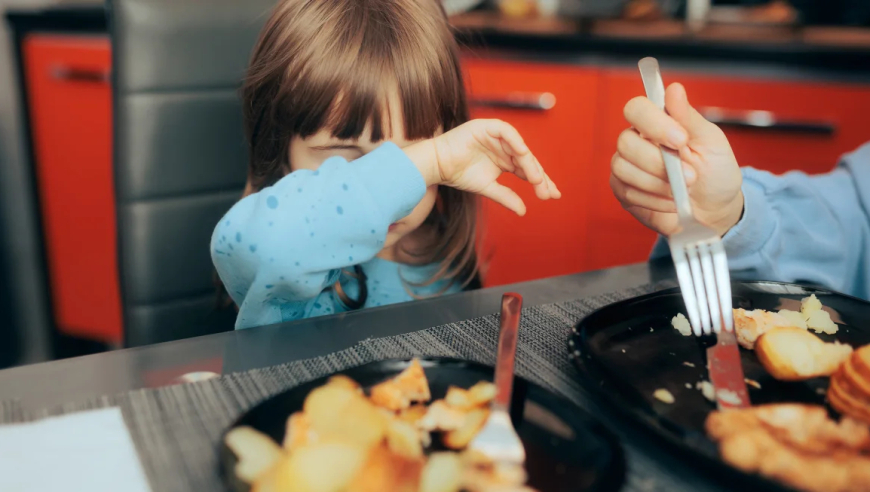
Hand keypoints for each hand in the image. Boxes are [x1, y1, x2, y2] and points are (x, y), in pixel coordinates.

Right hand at [405, 119, 559, 215]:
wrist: (437, 165)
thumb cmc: (458, 174)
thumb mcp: (487, 188)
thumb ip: (506, 197)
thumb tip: (523, 211)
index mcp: (506, 160)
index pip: (528, 170)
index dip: (541, 181)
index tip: (552, 195)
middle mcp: (505, 147)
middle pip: (528, 160)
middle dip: (538, 176)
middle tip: (547, 192)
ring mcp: (497, 136)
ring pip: (520, 148)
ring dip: (529, 163)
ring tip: (536, 180)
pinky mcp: (487, 127)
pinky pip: (507, 132)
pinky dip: (515, 141)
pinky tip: (523, 155)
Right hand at [611, 83, 743, 236]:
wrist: (715, 210)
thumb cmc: (715, 173)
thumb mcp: (711, 141)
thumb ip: (689, 117)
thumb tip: (674, 89)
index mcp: (657, 124)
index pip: (636, 109)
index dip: (653, 123)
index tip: (680, 140)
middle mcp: (637, 142)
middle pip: (625, 141)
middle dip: (658, 162)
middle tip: (689, 175)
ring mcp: (627, 167)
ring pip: (623, 168)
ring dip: (658, 183)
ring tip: (682, 190)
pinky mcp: (624, 192)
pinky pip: (627, 192)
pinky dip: (654, 200)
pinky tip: (670, 201)